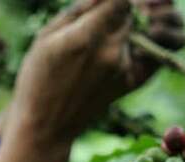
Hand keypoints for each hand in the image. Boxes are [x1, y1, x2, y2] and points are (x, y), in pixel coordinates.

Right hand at [0, 0, 184, 145]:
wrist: (47, 127)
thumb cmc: (37, 80)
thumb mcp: (46, 37)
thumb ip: (78, 10)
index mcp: (87, 36)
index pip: (122, 0)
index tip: (104, 4)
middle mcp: (111, 51)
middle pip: (131, 13)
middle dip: (121, 9)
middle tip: (104, 15)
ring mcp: (124, 68)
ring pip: (139, 30)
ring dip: (128, 26)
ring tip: (108, 32)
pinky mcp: (131, 81)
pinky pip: (147, 50)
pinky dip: (141, 42)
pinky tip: (128, 42)